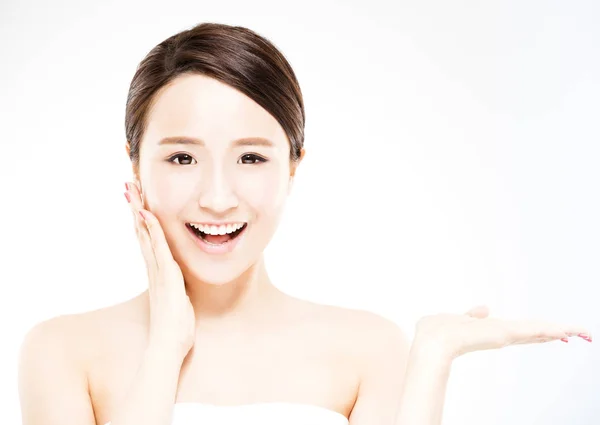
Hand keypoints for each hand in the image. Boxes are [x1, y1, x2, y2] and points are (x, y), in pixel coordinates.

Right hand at [125, 182, 195, 360]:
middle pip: (142, 232)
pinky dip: (153, 231)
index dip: (142, 218)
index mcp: (158, 272)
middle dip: (135, 208)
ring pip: (147, 235)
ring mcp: (158, 271)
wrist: (168, 347)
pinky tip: (148, 216)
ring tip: (131, 191)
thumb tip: (180, 286)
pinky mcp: (166, 277)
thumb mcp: (178, 302)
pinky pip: (159, 249)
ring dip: (139, 212)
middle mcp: (155, 268)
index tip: (137, 200)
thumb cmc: (175, 329)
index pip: (148, 239)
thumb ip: (177, 290)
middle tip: (127, 186)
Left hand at [414, 305, 591, 359]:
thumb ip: (473, 315)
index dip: (539, 332)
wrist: (433, 342)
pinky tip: (567, 331)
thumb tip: (484, 308)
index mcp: (492, 332)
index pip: (522, 332)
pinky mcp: (506, 334)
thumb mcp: (460, 319)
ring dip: (562, 330)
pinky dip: (552, 330)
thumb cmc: (439, 331)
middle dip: (558, 332)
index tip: (557, 332)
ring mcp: (505, 335)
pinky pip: (534, 330)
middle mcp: (502, 335)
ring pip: (539, 331)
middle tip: (582, 333)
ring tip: (584, 332)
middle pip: (535, 333)